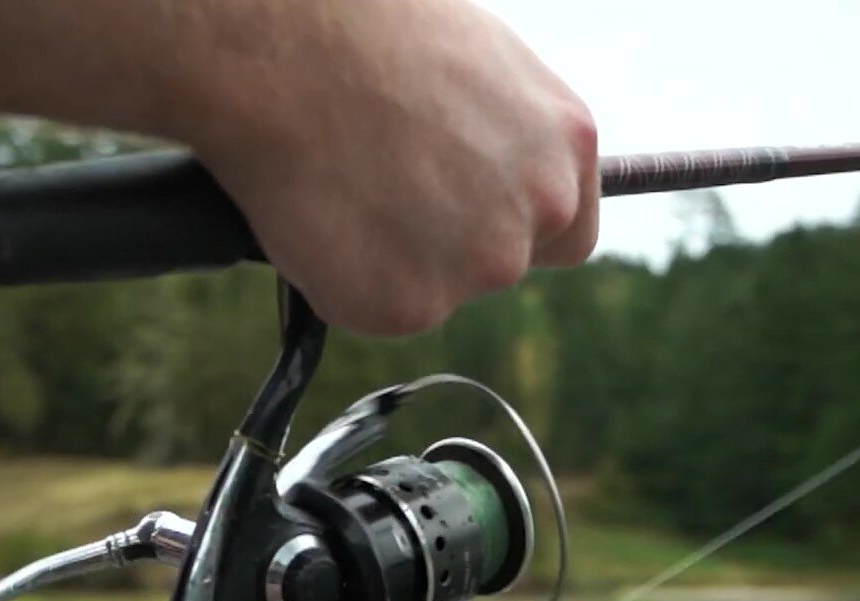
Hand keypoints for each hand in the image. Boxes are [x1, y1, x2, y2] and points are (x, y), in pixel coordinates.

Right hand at [184, 0, 599, 337]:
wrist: (292, 51)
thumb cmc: (368, 33)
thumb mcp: (475, 65)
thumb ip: (501, 136)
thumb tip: (474, 169)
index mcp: (567, 146)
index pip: (566, 231)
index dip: (513, 230)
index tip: (469, 220)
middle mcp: (538, 214)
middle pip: (498, 265)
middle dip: (444, 245)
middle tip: (380, 195)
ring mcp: (475, 268)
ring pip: (431, 290)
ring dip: (389, 261)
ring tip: (341, 188)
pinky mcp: (406, 307)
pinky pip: (369, 308)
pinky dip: (338, 278)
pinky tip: (317, 217)